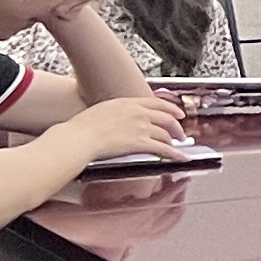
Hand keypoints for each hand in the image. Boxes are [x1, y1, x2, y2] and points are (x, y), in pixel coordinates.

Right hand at [57, 93, 189, 167]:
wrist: (79, 137)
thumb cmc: (83, 126)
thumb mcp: (103, 109)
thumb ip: (119, 110)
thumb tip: (122, 115)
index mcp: (129, 103)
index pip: (157, 103)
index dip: (171, 108)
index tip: (177, 113)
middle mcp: (138, 113)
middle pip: (167, 118)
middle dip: (176, 127)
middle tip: (180, 132)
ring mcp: (141, 128)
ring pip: (166, 134)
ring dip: (174, 141)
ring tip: (175, 146)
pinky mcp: (141, 143)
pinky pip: (165, 149)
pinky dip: (176, 154)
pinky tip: (181, 157)